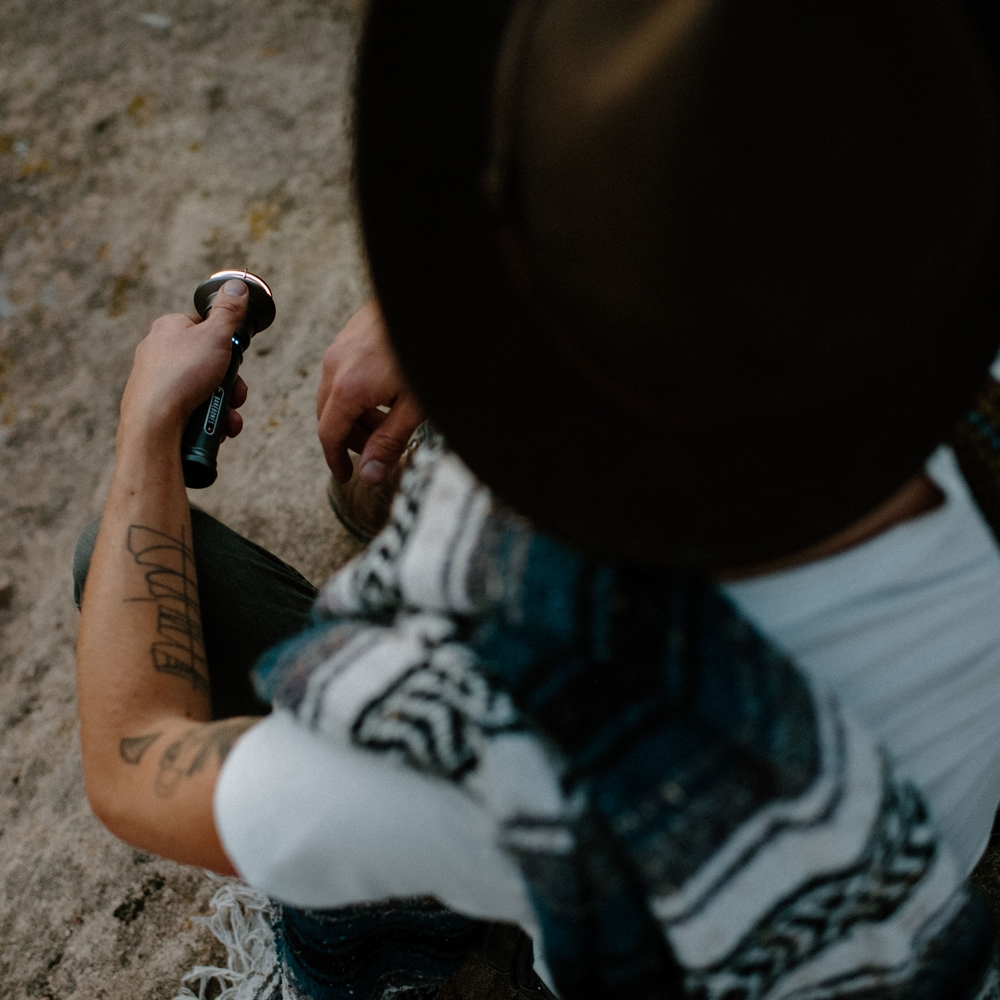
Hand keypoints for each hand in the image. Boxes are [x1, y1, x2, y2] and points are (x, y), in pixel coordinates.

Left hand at [119, 279, 250, 442]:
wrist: (153, 424)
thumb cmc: (181, 376)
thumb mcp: (215, 336)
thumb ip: (229, 312)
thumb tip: (236, 286)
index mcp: (169, 328)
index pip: (205, 327)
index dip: (226, 345)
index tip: (235, 359)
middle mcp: (158, 352)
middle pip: (209, 364)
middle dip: (229, 384)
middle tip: (235, 395)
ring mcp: (156, 382)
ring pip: (203, 391)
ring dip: (223, 407)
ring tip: (225, 419)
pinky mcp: (157, 408)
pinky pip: (192, 411)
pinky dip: (208, 421)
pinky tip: (214, 430)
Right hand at [317, 300, 424, 482]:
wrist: (435, 300)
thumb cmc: (431, 354)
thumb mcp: (414, 408)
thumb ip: (388, 443)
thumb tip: (369, 475)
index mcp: (347, 388)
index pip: (329, 435)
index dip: (336, 460)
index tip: (346, 475)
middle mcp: (335, 365)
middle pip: (329, 414)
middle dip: (349, 438)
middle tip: (376, 451)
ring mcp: (341, 345)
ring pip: (335, 392)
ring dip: (355, 414)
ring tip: (387, 422)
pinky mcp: (351, 332)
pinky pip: (343, 370)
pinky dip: (356, 391)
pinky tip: (386, 393)